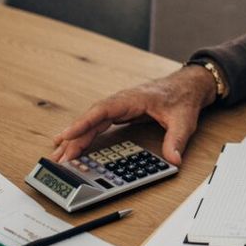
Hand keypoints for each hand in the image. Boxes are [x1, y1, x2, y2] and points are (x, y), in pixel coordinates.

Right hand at [50, 66, 216, 165]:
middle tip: (60, 158)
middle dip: (74, 138)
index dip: (83, 123)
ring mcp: (118, 107)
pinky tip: (71, 144)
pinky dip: (83, 134)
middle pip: (92, 119)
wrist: (187, 85)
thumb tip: (173, 160)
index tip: (67, 135)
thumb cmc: (182, 98)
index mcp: (132, 98)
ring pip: (91, 122)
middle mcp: (120, 101)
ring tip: (58, 155)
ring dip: (75, 138)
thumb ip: (176, 140)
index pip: (102, 110)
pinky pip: (97, 124)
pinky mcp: (119, 113)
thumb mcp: (183, 120)